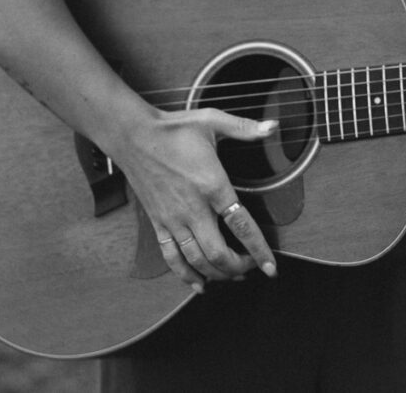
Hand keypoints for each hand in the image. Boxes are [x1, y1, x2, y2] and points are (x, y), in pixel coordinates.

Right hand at [108, 107, 279, 292]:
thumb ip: (245, 128)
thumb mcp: (213, 121)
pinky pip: (171, 257)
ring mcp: (173, 219)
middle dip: (238, 268)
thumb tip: (273, 126)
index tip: (271, 267)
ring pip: (196, 260)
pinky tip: (198, 284)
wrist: (132, 135)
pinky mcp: (158, 223)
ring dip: (217, 274)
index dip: (258, 250)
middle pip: (218, 254)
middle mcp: (193, 209)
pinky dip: (185, 275)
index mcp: (212, 186)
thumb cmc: (173, 129)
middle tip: (252, 268)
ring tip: (233, 277)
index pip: (241, 226)